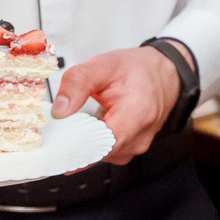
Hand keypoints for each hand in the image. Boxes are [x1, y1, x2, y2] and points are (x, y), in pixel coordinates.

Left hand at [54, 44, 185, 165]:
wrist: (164, 75)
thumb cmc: (138, 70)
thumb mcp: (105, 65)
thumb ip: (78, 83)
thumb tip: (59, 110)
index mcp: (138, 111)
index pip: (105, 142)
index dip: (79, 148)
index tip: (58, 147)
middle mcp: (140, 136)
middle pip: (99, 152)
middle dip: (74, 143)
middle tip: (55, 131)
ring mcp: (136, 146)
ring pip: (100, 154)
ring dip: (83, 143)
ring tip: (73, 124)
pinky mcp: (130, 150)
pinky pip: (104, 153)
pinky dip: (91, 143)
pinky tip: (85, 130)